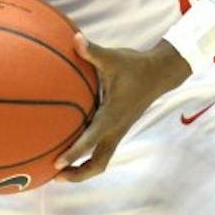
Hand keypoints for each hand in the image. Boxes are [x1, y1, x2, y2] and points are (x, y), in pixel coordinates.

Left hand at [54, 35, 189, 182]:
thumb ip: (93, 52)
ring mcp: (118, 131)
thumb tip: (75, 39)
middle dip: (78, 173)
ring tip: (58, 170)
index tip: (56, 164)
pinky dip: (87, 155)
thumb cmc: (134, 66)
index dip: (74, 153)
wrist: (160, 73)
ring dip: (82, 168)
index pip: (91, 140)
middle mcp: (115, 129)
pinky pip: (101, 149)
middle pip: (98, 163)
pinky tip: (69, 148)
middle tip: (53, 175)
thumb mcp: (113, 58)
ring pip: (101, 159)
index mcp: (113, 117)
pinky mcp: (118, 128)